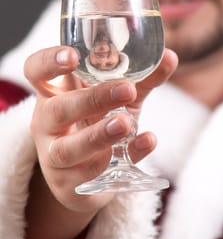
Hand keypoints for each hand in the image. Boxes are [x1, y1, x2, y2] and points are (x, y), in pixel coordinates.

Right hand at [24, 46, 176, 238]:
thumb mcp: (116, 98)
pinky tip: (145, 142)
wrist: (86, 170)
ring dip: (98, 136)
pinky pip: (92, 174)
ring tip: (126, 123)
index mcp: (55, 93)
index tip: (73, 56)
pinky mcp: (69, 183)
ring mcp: (54, 155)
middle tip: (127, 89)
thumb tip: (170, 57)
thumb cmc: (96, 121)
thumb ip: (140, 79)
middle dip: (91, 100)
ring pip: (67, 149)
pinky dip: (124, 157)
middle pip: (57, 110)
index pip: (36, 71)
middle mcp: (48, 122)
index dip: (49, 62)